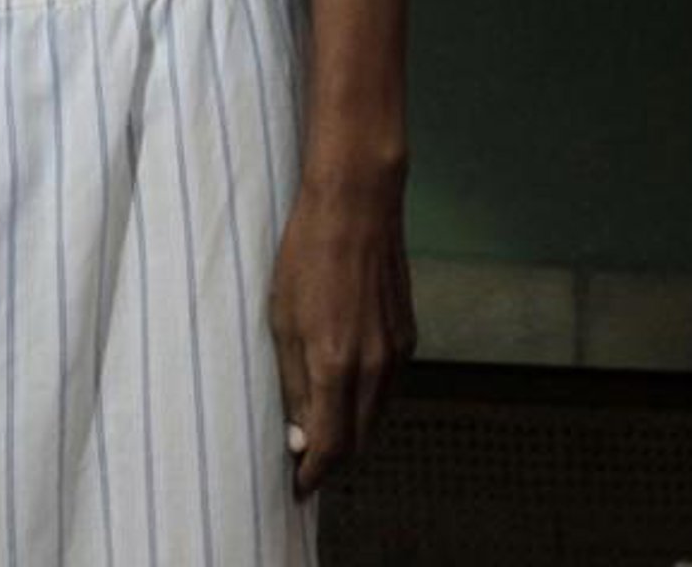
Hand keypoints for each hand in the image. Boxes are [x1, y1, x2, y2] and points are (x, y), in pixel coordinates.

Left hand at [268, 175, 414, 499]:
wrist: (357, 205)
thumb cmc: (308, 253)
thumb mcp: (282, 317)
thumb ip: (292, 381)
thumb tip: (300, 433)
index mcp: (337, 365)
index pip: (331, 448)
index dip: (313, 475)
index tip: (296, 486)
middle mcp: (375, 368)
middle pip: (358, 441)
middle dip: (332, 459)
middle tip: (304, 460)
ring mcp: (398, 353)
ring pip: (376, 416)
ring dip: (351, 430)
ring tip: (320, 423)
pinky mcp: (409, 337)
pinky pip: (388, 387)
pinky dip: (367, 400)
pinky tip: (345, 385)